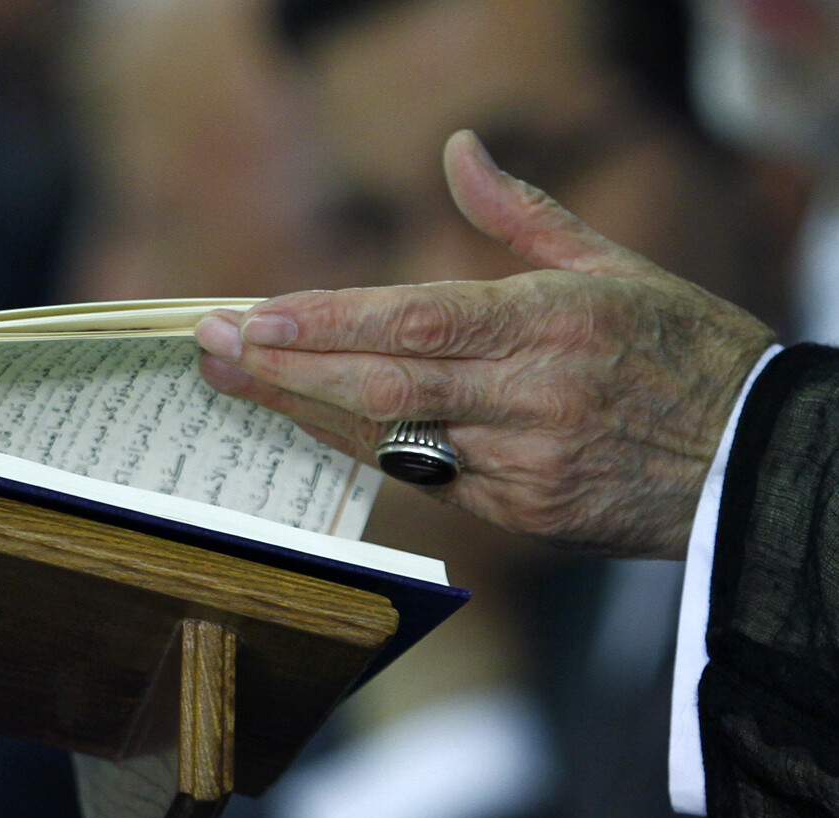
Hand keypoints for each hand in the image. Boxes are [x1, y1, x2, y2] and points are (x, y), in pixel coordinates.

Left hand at [194, 130, 775, 558]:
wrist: (755, 461)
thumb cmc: (680, 350)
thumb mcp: (612, 267)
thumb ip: (522, 215)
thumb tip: (456, 151)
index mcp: (555, 320)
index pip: (419, 318)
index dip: (330, 322)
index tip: (256, 316)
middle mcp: (535, 395)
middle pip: (386, 386)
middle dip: (289, 369)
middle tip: (213, 348)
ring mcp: (527, 463)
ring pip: (393, 441)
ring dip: (307, 411)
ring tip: (235, 384)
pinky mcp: (525, 517)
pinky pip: (424, 481)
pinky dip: (364, 449)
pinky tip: (310, 424)